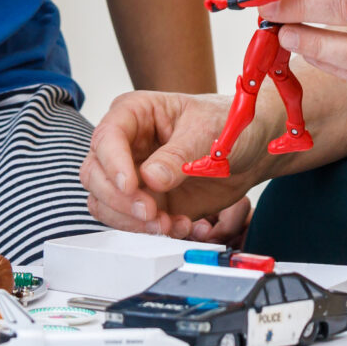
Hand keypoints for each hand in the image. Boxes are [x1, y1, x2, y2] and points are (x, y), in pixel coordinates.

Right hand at [80, 91, 254, 241]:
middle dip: (120, 200)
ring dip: (135, 222)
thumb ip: (178, 155)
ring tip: (172, 224)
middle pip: (95, 175)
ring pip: (107, 204)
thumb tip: (150, 178)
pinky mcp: (147, 201)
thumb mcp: (207, 132)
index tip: (132, 185)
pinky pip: (135, 224)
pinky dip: (157, 232)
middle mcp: (127, 145)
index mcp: (135, 113)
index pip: (106, 138)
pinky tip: (187, 225)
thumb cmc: (228, 124)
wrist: (251, 149)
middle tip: (151, 212)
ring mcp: (134, 175)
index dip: (113, 164)